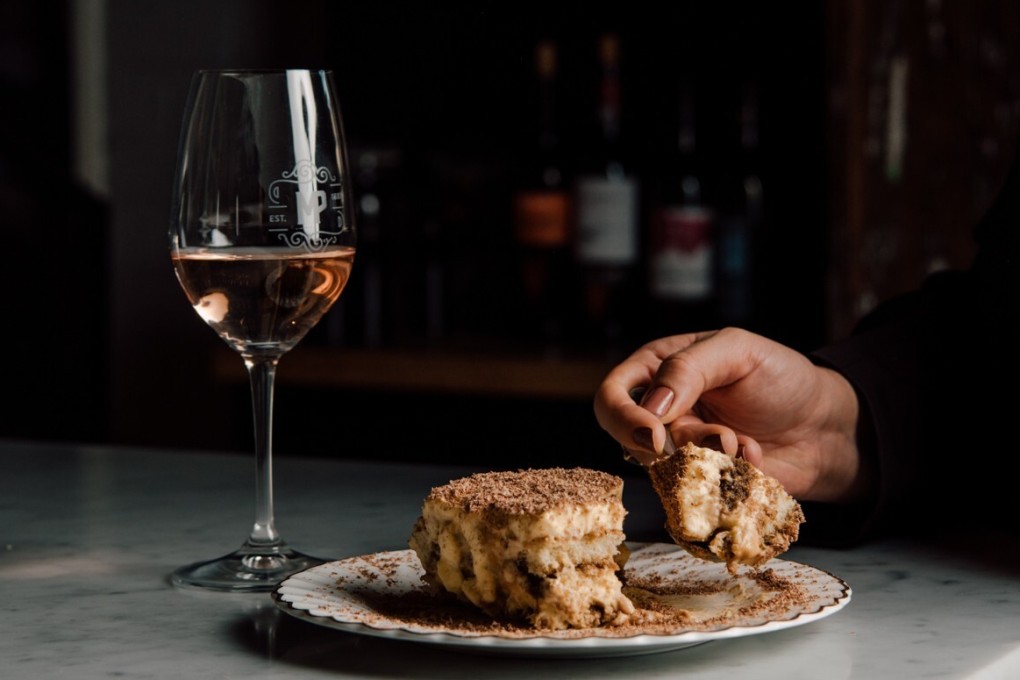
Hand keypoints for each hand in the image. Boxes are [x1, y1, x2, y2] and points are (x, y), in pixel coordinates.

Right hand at [594, 327, 870, 501]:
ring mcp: (680, 450)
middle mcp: (661, 412)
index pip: (613, 395)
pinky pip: (693, 490)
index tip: (654, 434)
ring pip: (663, 467)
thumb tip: (652, 407)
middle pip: (627, 437)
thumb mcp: (738, 350)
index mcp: (658, 369)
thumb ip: (688, 368)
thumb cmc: (781, 377)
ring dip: (707, 456)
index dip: (623, 417)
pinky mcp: (701, 482)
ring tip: (742, 442)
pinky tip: (754, 456)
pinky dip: (727, 475)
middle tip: (711, 440)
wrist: (824, 425)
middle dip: (665, 445)